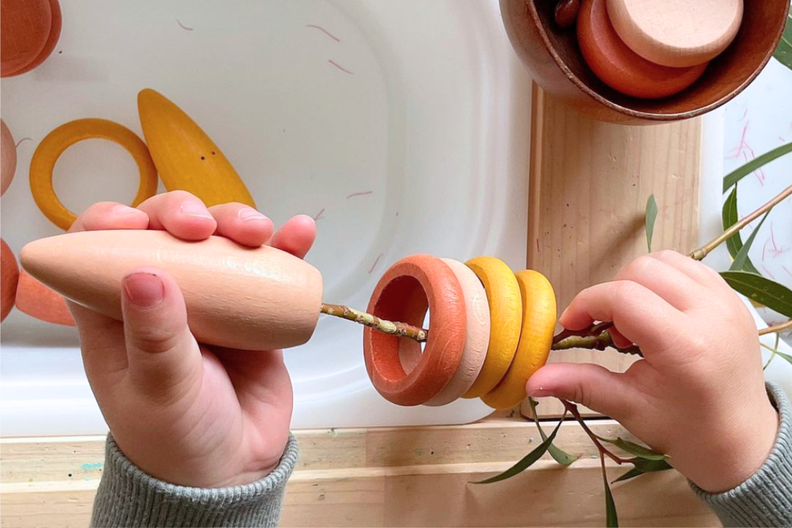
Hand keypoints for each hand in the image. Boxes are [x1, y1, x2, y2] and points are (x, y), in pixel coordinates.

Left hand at [68, 191, 315, 487]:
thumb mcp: (159, 389)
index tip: (137, 221)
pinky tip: (301, 232)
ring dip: (238, 222)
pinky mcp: (252, 308)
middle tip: (206, 228)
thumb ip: (154, 336)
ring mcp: (211, 298)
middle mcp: (162, 296)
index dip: (113, 223)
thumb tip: (143, 274)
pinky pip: (268, 268)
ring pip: (219, 240)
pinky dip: (285, 246)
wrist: (233, 468)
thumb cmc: (177, 435)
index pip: (100, 249)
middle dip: (186, 214)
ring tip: (261, 232)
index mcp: (116, 312)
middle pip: (167, 232)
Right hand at [526, 251, 778, 492]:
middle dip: (611, 294)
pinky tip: (656, 314)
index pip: (622, 297)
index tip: (572, 327)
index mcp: (685, 344)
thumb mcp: (628, 408)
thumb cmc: (685, 431)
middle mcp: (711, 313)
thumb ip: (580, 384)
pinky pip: (689, 268)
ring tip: (635, 323)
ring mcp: (727, 302)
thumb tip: (531, 380)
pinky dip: (663, 282)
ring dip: (637, 283)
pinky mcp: (734, 300)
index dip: (587, 304)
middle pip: (642, 270)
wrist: (742, 444)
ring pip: (665, 261)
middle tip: (609, 333)